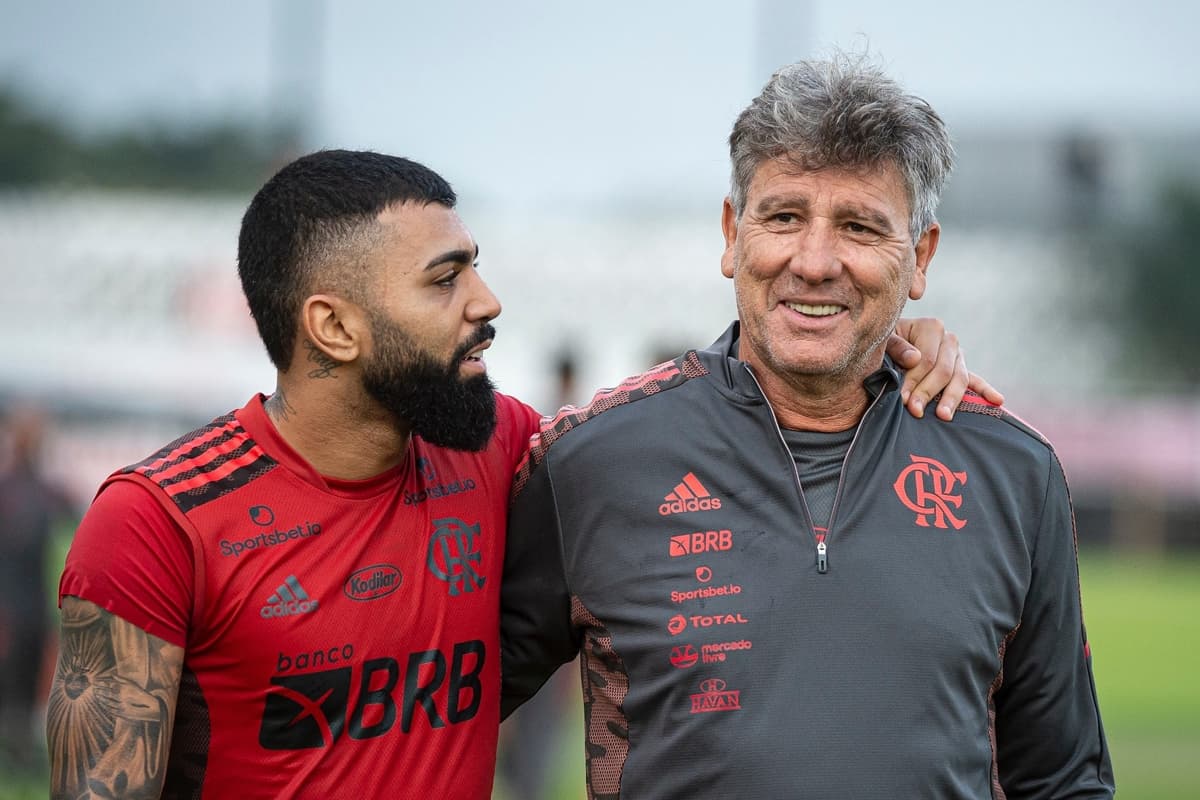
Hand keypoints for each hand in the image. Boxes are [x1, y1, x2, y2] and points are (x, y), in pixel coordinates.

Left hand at [887, 318, 1004, 420]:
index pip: (927, 359)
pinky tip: (997, 401)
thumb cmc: (885, 342)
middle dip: (928, 392)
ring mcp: (957, 355)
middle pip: (943, 371)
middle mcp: (948, 339)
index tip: (902, 399)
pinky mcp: (961, 368)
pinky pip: (975, 380)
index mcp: (931, 327)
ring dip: (951, 398)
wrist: (889, 342)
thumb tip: (915, 358)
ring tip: (943, 416)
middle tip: (915, 411)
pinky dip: (986, 390)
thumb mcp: (885, 339)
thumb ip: (897, 347)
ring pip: (960, 378)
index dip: (914, 380)